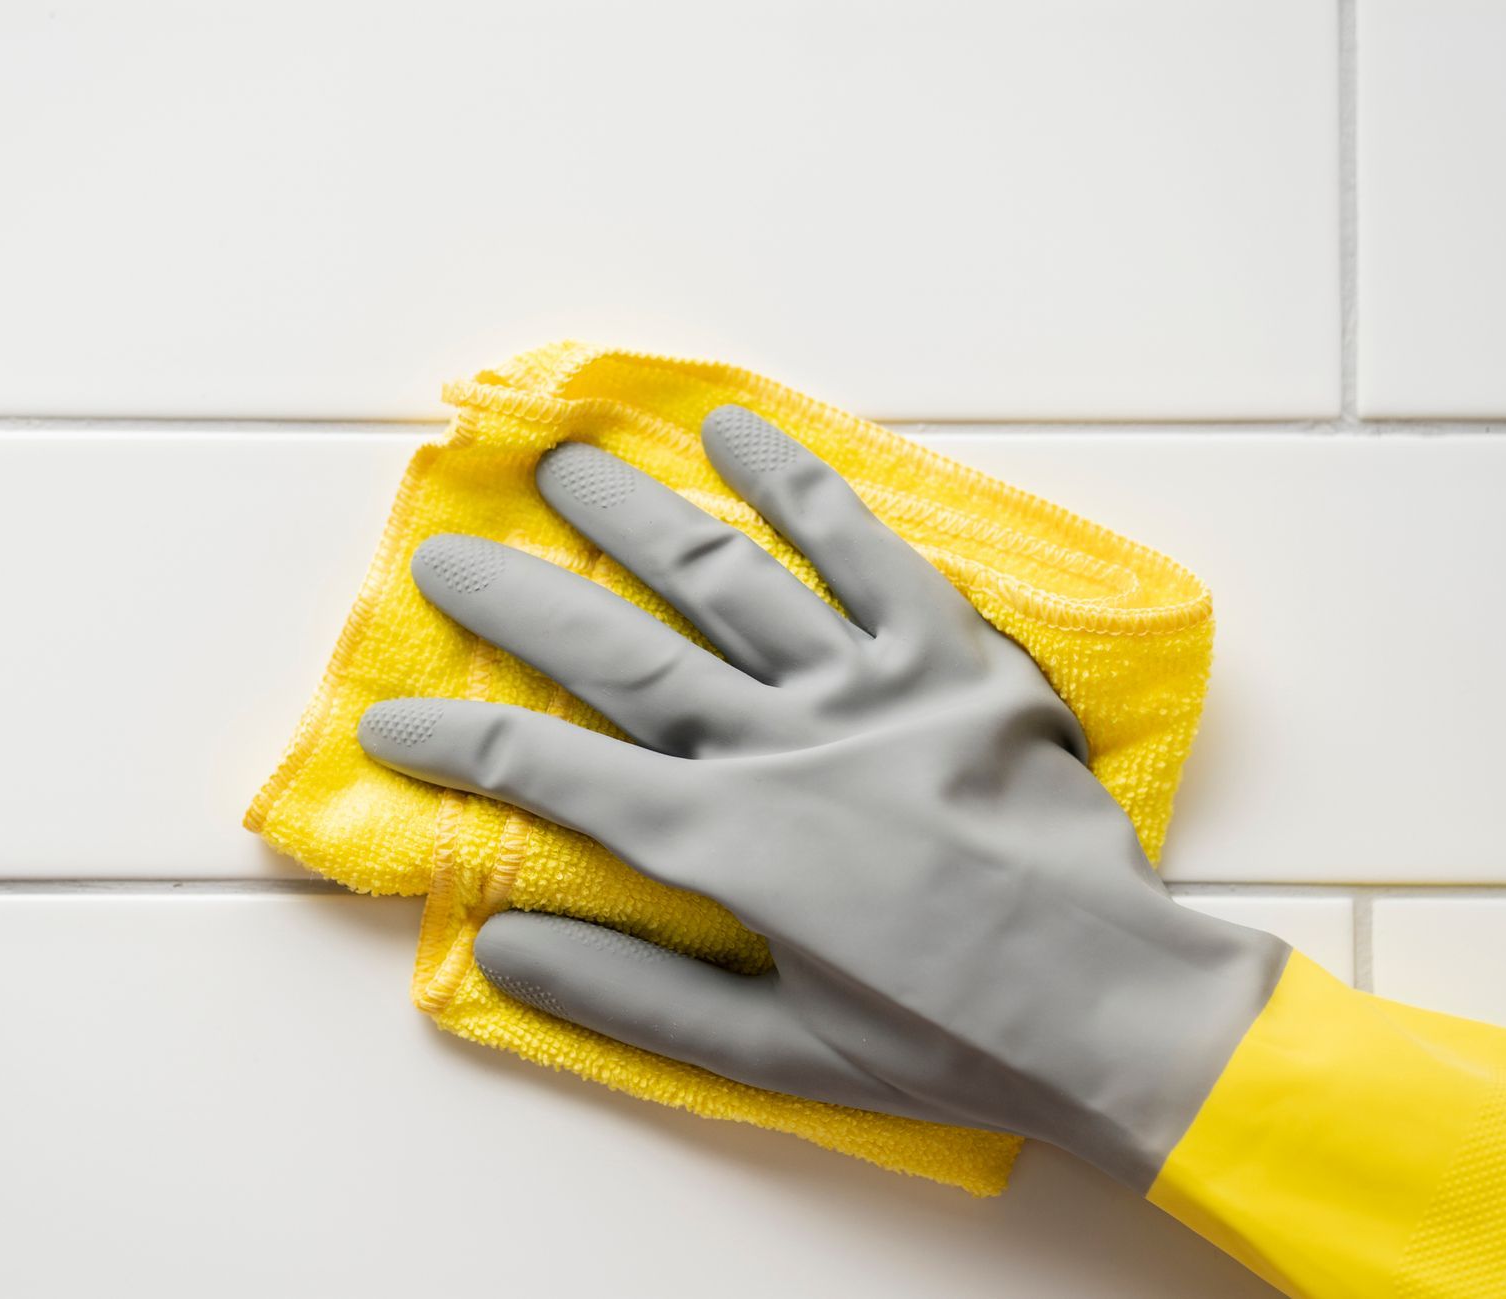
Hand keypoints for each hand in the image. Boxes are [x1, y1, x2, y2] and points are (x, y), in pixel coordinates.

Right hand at [357, 406, 1287, 1188]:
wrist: (1110, 1003)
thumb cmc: (944, 1043)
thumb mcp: (774, 1057)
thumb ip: (632, 996)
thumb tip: (499, 947)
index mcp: (728, 845)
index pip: (555, 777)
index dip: (461, 749)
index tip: (394, 726)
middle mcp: (782, 747)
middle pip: (618, 652)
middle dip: (516, 602)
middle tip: (443, 555)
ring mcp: (868, 689)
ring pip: (724, 579)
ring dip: (632, 514)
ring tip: (561, 460)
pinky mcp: (950, 657)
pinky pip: (864, 552)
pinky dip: (798, 487)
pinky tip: (735, 433)